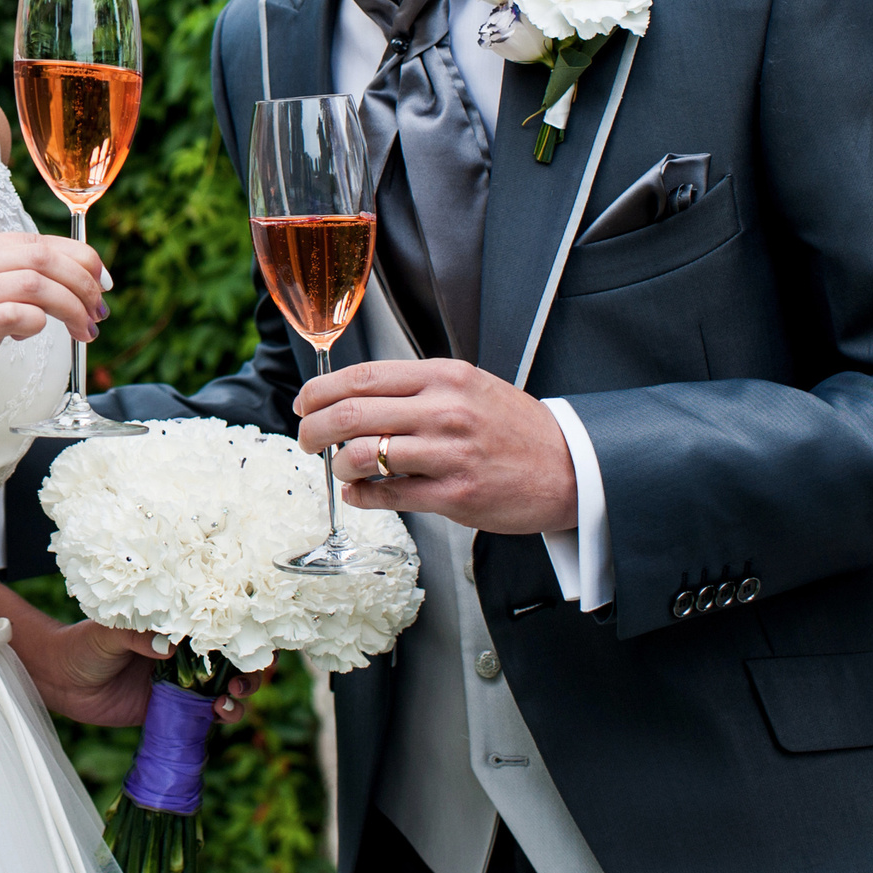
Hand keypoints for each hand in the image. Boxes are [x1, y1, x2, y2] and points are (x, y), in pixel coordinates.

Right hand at [0, 235, 107, 429]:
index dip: (77, 257)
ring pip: (33, 282)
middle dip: (81, 282)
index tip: (102, 281)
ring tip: (84, 330)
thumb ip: (10, 285)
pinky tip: (35, 337)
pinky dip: (38, 324)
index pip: (30, 240)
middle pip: (38, 256)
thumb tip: (73, 280)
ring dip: (70, 306)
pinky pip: (14, 315)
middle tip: (99, 310)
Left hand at [0, 592, 263, 726]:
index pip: (220, 625)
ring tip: (228, 700)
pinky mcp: (176, 711)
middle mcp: (185, 652)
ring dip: (241, 693)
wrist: (60, 681)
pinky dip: (224, 714)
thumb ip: (136, 635)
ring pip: (229, 687)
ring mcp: (183, 682)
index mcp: (175, 626)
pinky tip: (220, 714)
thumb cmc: (83, 645)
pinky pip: (209, 715)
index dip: (244, 633)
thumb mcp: (107, 632)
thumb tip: (166, 645)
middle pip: (235, 658)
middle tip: (240, 680)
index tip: (252, 643)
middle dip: (250, 668)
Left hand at [293, 358, 576, 534]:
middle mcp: (444, 410)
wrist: (569, 466)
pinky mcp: (454, 495)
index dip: (319, 391)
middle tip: (306, 438)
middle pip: (350, 414)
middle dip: (313, 429)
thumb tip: (352, 397)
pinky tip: (361, 493)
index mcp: (443, 376)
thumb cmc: (511, 427)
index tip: (303, 403)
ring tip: (340, 468)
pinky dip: (362, 495)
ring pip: (362, 456)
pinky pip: (388, 494)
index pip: (361, 377)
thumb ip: (414, 388)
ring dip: (337, 465)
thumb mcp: (467, 386)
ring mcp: (449, 454)